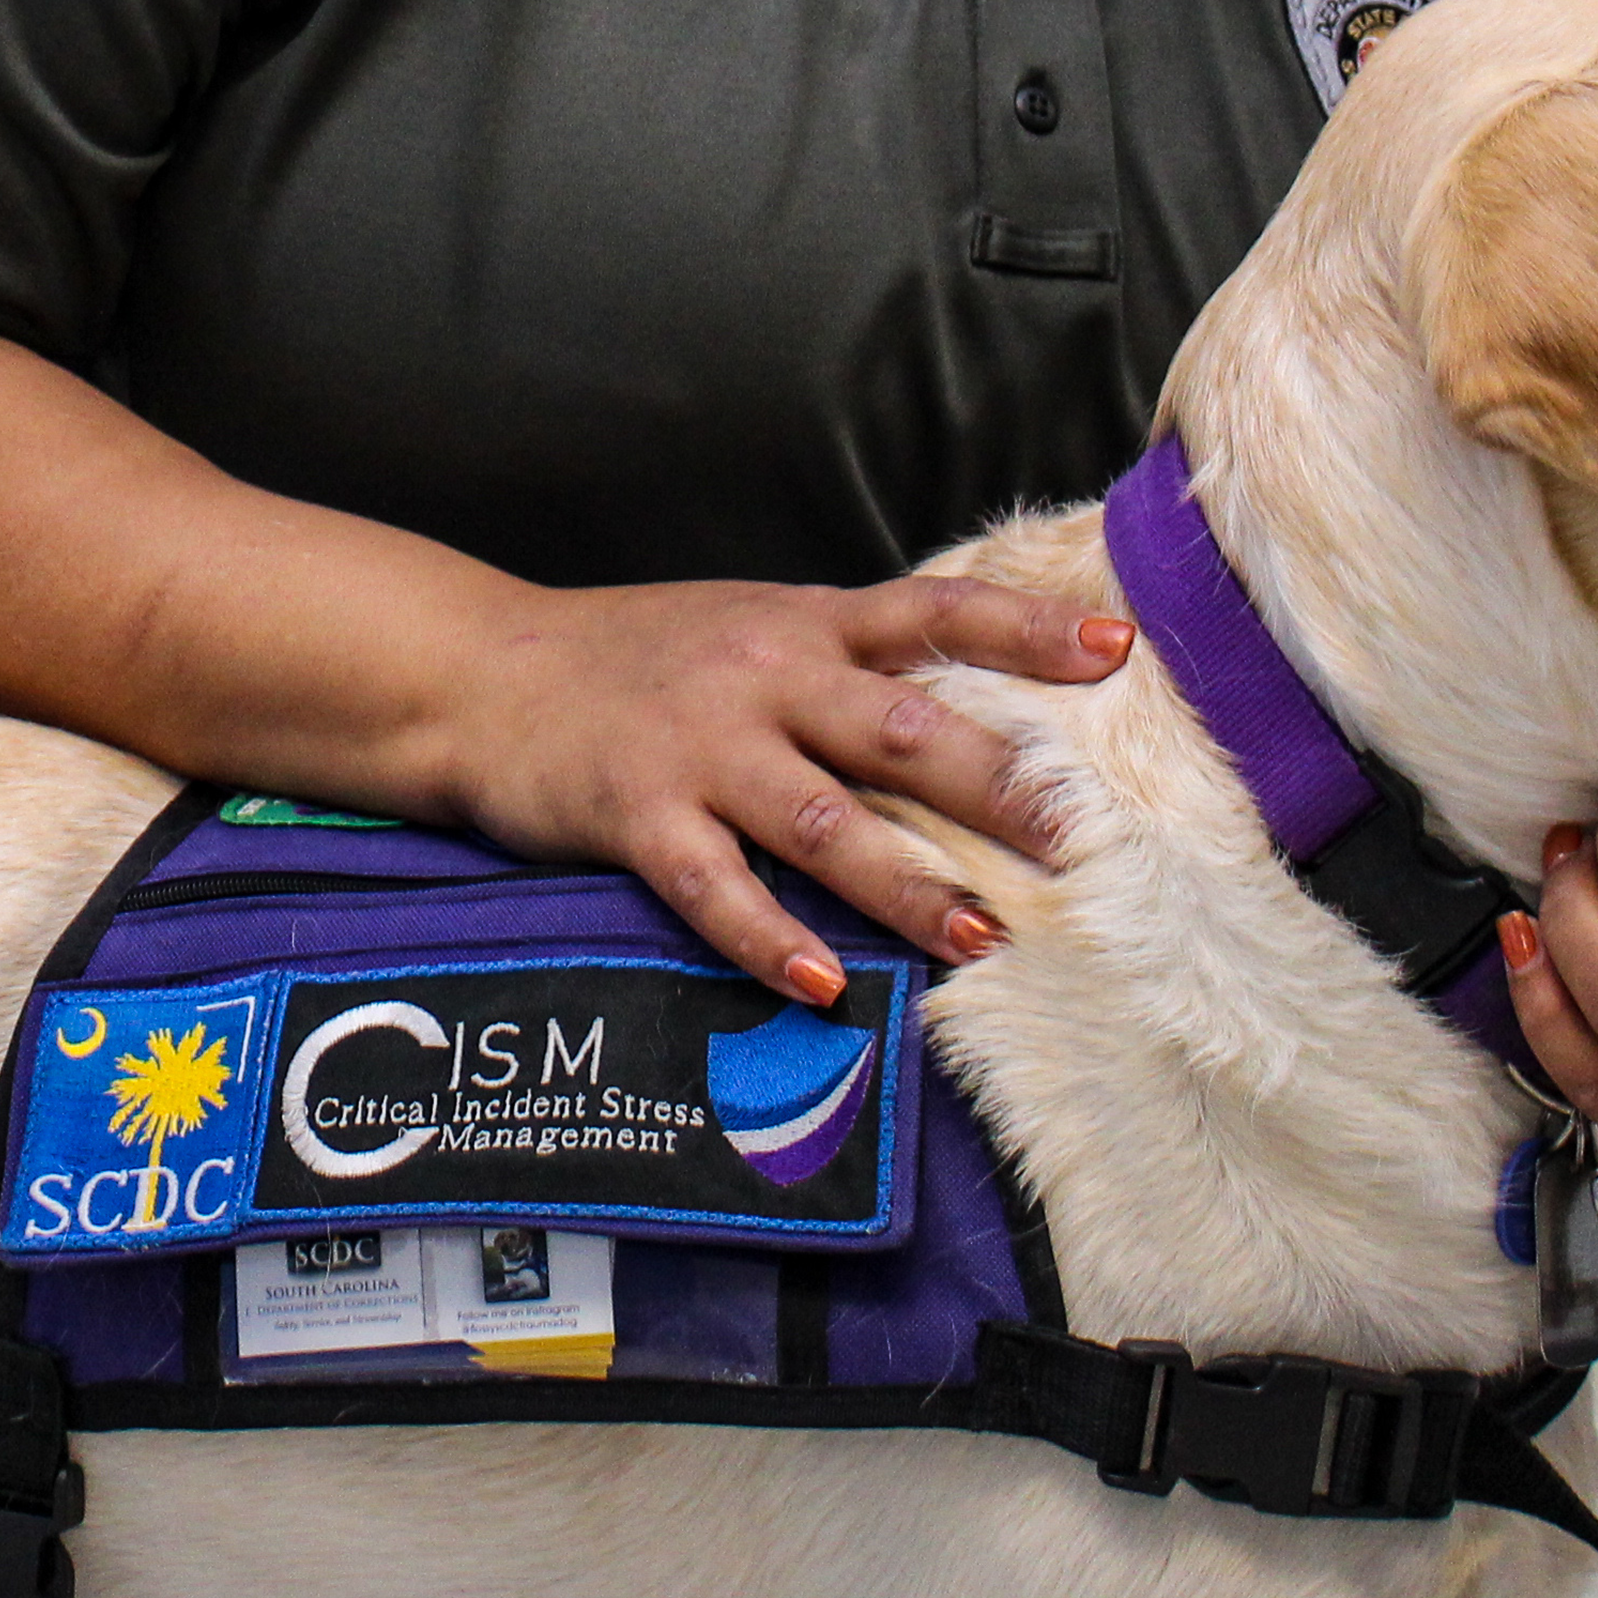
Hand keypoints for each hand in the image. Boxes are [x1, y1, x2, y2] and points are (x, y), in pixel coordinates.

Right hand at [432, 578, 1136, 1007]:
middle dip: (998, 787)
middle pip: (900, 729)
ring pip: (824, 820)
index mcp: (801, 624)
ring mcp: (699, 748)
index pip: (932, 613)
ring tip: (982, 938)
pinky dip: (769, 938)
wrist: (479, 672)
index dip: (1025, 632)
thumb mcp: (744, 625)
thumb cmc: (630, 657)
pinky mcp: (638, 814)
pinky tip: (821, 985)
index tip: (1118, 652)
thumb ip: (841, 660)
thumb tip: (964, 708)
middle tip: (1084, 841)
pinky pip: (715, 887)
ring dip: (908, 883)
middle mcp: (763, 677)